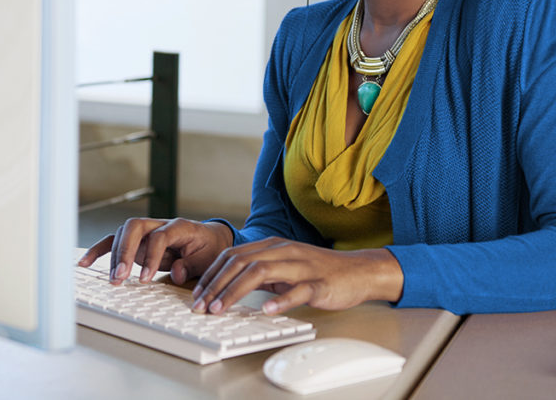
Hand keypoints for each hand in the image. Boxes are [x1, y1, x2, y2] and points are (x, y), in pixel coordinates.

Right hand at [77, 217, 232, 285]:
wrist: (210, 239)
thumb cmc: (208, 249)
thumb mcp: (208, 259)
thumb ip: (192, 265)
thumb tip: (176, 272)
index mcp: (180, 226)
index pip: (159, 236)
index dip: (150, 256)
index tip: (144, 278)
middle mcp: (159, 224)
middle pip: (135, 227)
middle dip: (125, 251)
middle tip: (121, 276)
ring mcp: (146, 231)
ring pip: (122, 234)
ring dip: (114, 256)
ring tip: (112, 279)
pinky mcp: (137, 241)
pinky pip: (115, 242)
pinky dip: (99, 251)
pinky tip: (85, 263)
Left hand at [189, 237, 403, 315]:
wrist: (357, 271)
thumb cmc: (319, 271)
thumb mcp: (284, 266)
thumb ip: (260, 271)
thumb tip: (229, 284)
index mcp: (272, 246)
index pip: (233, 256)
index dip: (211, 274)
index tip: (197, 294)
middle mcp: (284, 251)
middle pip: (241, 263)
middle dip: (216, 285)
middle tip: (201, 306)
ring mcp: (301, 266)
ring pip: (261, 273)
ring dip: (236, 292)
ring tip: (221, 309)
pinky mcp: (319, 283)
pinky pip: (298, 290)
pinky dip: (280, 299)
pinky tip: (267, 310)